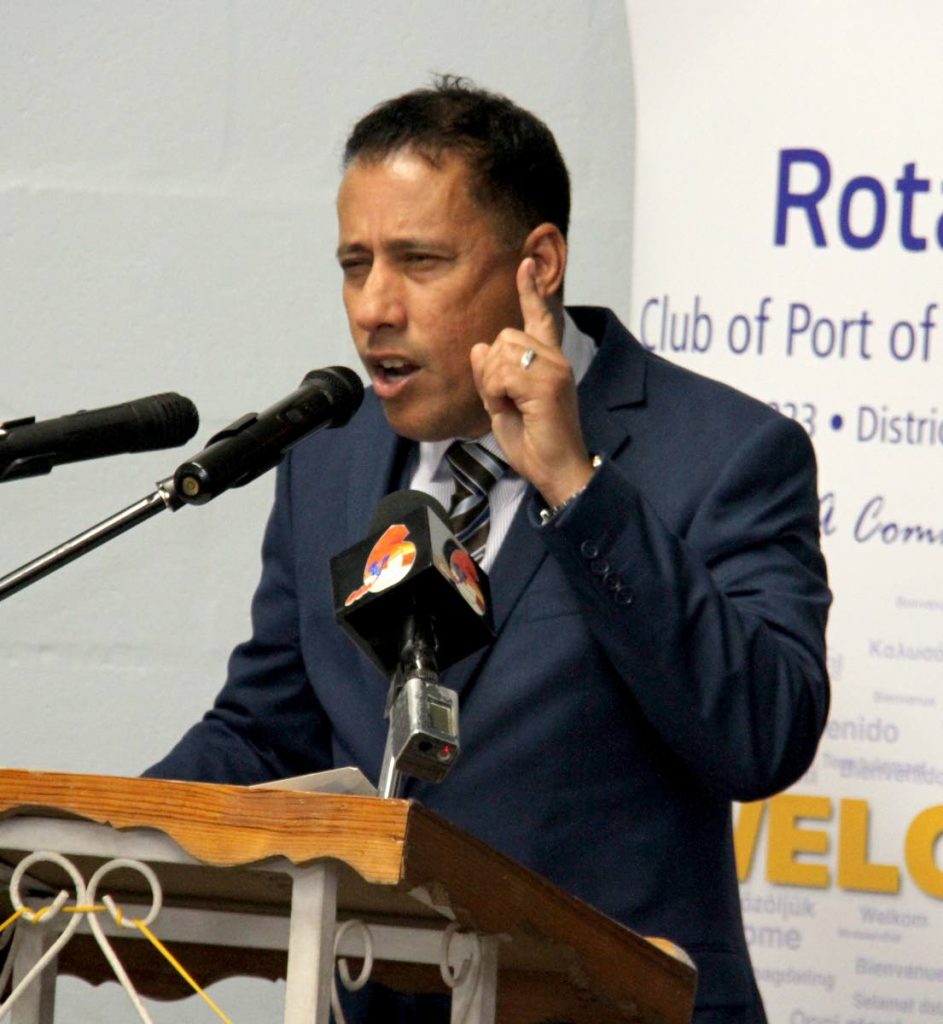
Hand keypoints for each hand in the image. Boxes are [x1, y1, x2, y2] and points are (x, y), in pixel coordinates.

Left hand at [469, 258, 592, 505]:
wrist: (555, 470)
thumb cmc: (533, 442)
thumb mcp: (501, 405)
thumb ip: (490, 376)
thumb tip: (479, 347)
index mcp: (548, 362)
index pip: (539, 318)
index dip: (530, 291)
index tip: (525, 263)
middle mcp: (555, 359)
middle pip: (504, 337)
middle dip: (491, 370)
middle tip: (505, 401)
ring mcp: (554, 369)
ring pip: (501, 353)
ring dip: (494, 384)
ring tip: (512, 407)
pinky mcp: (548, 384)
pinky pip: (503, 374)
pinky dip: (497, 394)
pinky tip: (514, 410)